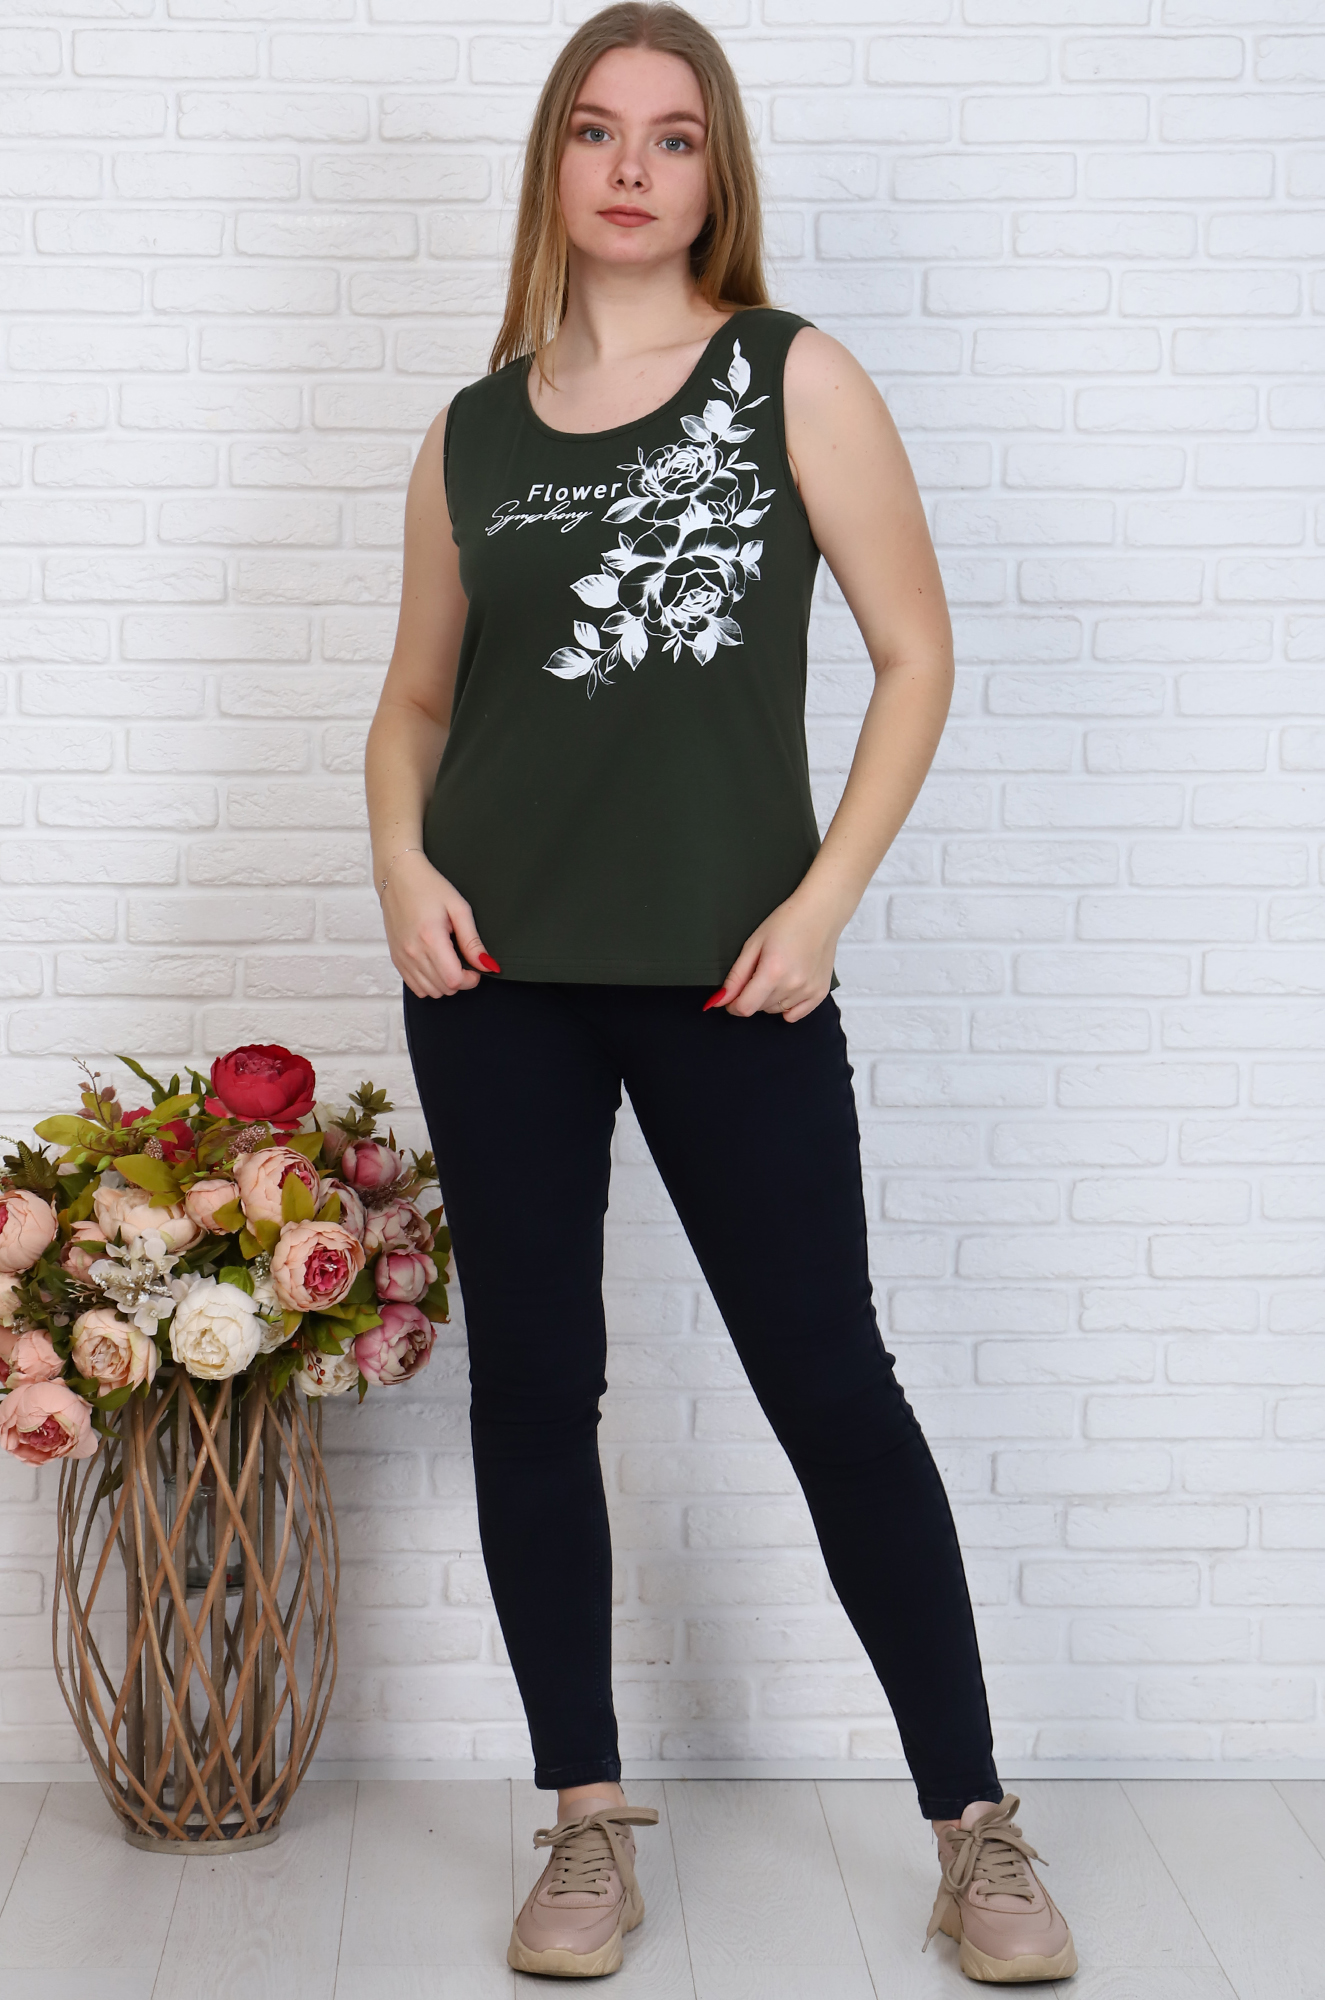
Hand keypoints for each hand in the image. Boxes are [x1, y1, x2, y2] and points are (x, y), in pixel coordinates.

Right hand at [379, 850, 497, 998]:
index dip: (471, 980)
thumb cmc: (429, 887)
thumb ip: (472, 941)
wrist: (398, 877)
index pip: (453, 980)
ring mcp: (402, 957)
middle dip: (460, 981)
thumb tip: (486, 965)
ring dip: (445, 984)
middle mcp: (413, 952)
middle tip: (465, 962)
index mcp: (430, 938)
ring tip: (450, 962)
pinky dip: (429, 983)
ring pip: (429, 992)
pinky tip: (436, 966)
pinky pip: (415, 987)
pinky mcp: (396, 959)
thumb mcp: (459, 908)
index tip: (476, 968)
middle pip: (443, 989)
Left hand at [713, 892, 840, 1023]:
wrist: (820, 913)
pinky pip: (795, 1015)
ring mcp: (809, 991)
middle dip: (752, 996)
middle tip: (759, 971)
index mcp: (773, 972)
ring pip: (776, 1010)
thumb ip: (736, 976)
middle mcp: (793, 985)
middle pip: (760, 1008)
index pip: (746, 1007)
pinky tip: (788, 986)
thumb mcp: (753, 944)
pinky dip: (787, 1006)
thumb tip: (719, 1001)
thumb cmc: (785, 922)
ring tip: (777, 973)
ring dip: (770, 999)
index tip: (731, 997)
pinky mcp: (820, 993)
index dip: (733, 1005)